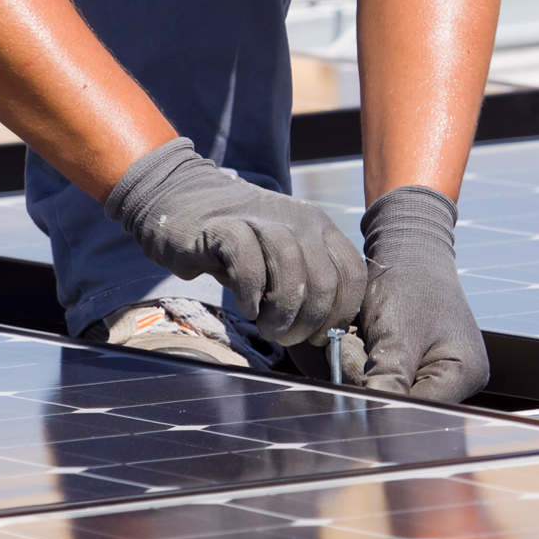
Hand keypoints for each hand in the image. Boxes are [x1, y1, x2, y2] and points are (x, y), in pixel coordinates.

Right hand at [105, 138, 365, 345]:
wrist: (185, 201)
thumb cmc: (238, 244)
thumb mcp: (282, 259)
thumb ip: (307, 283)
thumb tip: (328, 333)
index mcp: (320, 228)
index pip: (353, 275)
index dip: (340, 314)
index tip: (318, 336)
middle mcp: (299, 220)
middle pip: (323, 281)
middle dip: (307, 322)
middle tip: (284, 337)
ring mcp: (263, 220)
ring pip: (291, 272)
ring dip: (281, 313)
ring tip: (267, 328)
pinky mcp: (226, 228)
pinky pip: (249, 265)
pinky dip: (251, 295)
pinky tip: (245, 307)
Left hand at [358, 185, 488, 403]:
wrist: (410, 250)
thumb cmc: (410, 284)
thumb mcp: (397, 333)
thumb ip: (388, 378)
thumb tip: (371, 417)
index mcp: (465, 374)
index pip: (419, 408)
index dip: (383, 400)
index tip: (352, 379)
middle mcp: (458, 381)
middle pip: (405, 403)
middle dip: (372, 380)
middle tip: (354, 345)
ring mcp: (439, 373)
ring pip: (392, 391)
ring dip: (366, 369)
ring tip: (361, 335)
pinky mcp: (420, 365)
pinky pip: (389, 377)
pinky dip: (370, 363)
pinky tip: (365, 339)